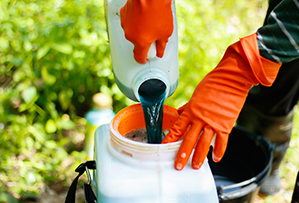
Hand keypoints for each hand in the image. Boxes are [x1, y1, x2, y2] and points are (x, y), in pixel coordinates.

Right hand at [120, 0, 172, 63]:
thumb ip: (162, 45)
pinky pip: (130, 21)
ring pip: (133, 31)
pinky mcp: (124, 14)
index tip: (145, 59)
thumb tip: (160, 51)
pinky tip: (144, 14)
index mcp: (140, 42)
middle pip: (137, 43)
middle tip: (155, 34)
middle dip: (145, 40)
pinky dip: (136, 20)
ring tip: (150, 21)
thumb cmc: (158, 10)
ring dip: (140, 30)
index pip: (139, 57)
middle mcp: (130, 35)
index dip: (143, 60)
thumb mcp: (166, 32)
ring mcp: (125, 24)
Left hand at [162, 33, 280, 169]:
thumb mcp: (196, 95)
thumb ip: (188, 107)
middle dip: (182, 154)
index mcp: (190, 111)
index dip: (170, 140)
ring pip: (204, 144)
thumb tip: (181, 112)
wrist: (231, 80)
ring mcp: (213, 123)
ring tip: (195, 166)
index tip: (164, 148)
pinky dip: (219, 151)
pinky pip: (222, 142)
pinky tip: (216, 159)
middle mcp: (200, 119)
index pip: (177, 129)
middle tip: (178, 166)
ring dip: (199, 157)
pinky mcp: (226, 125)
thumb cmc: (212, 85)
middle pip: (188, 140)